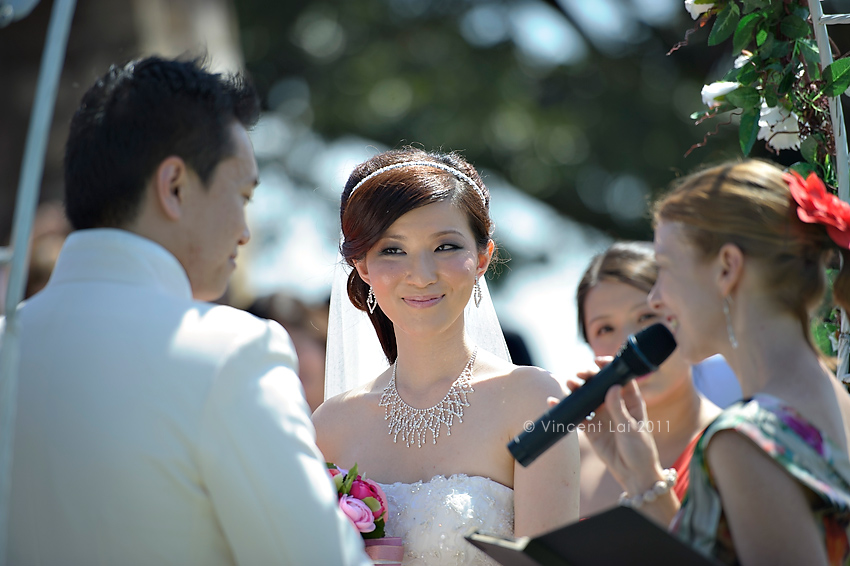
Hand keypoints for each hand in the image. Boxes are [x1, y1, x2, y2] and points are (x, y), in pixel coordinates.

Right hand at [566, 358, 664, 494]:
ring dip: (577, 390)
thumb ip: (619, 408)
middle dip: (589, 377)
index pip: (620, 378)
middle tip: (579, 375)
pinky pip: (577, 415)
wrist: (633, 474)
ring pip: (587, 397)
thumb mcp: (630, 428)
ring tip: (569, 384)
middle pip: (600, 385)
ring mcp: (602, 415)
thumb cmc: (640, 450)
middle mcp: (615, 405)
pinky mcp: (591, 428)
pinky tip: (555, 402)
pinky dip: (566, 408)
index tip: (598, 361)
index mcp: (630, 401)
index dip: (609, 367)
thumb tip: (611, 386)